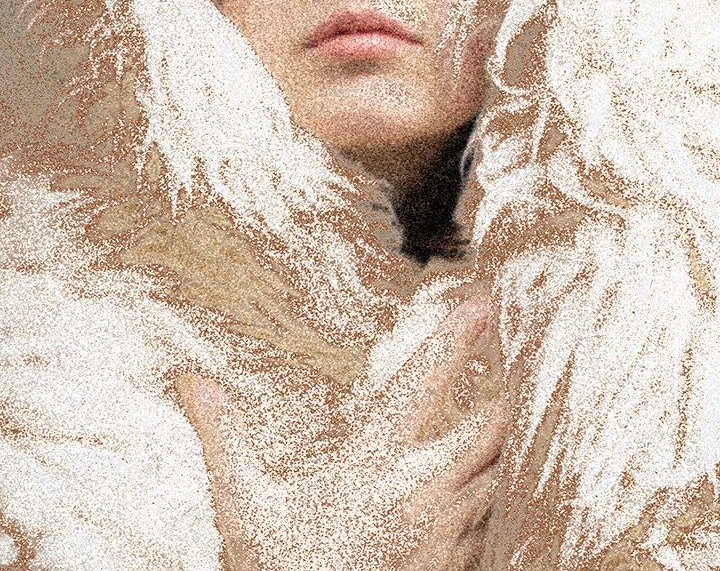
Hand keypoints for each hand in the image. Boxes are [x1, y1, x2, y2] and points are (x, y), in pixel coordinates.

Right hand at [180, 298, 507, 570]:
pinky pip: (495, 521)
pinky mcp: (456, 566)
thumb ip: (225, 441)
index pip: (419, 385)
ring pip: (501, 475)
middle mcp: (420, 492)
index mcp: (372, 465)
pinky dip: (501, 495)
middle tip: (526, 366)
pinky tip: (497, 487)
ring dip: (511, 446)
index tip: (482, 304)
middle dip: (509, 397)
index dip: (453, 340)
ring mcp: (445, 533)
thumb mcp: (246, 508)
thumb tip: (194, 384)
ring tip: (523, 418)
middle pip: (489, 430)